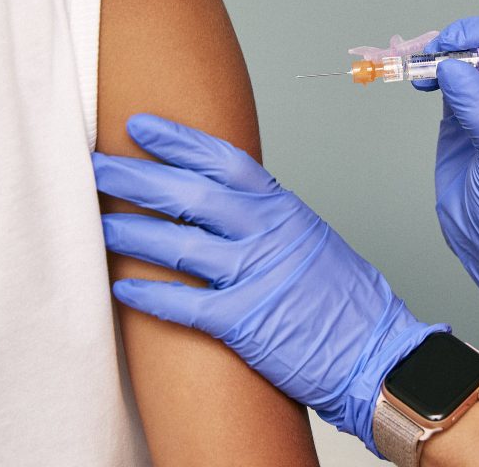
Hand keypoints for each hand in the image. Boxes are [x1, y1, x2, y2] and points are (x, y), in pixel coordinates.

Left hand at [93, 114, 447, 454]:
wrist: (378, 351)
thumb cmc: (348, 302)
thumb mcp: (313, 241)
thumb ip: (270, 221)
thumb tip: (226, 208)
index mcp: (285, 210)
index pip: (224, 162)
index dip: (179, 141)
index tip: (141, 127)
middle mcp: (269, 235)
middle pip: (191, 195)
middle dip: (137, 177)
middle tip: (99, 166)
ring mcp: (256, 276)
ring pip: (179, 244)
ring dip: (132, 231)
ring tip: (100, 223)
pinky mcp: (244, 322)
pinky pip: (184, 303)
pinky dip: (150, 295)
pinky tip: (122, 287)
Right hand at [419, 17, 478, 327]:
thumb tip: (452, 66)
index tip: (458, 46)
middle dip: (460, 42)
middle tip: (432, 51)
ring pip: (465, 60)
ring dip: (440, 55)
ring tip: (419, 66)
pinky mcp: (463, 114)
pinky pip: (447, 80)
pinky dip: (430, 72)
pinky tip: (419, 78)